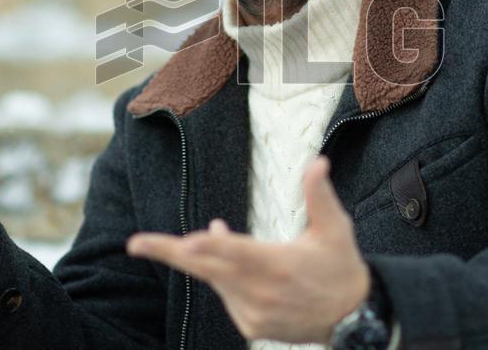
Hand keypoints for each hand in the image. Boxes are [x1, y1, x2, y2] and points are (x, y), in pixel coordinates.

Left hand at [127, 156, 369, 342]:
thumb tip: (318, 161)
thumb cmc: (340, 265)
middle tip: (135, 244)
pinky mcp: (250, 326)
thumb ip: (319, 195)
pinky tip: (231, 262)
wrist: (352, 318)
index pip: (238, 253)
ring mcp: (253, 312)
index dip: (211, 247)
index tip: (187, 242)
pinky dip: (220, 276)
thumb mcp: (336, 228)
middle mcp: (262, 292)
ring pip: (215, 279)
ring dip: (206, 256)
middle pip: (207, 269)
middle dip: (169, 253)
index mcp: (280, 264)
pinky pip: (225, 295)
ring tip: (211, 234)